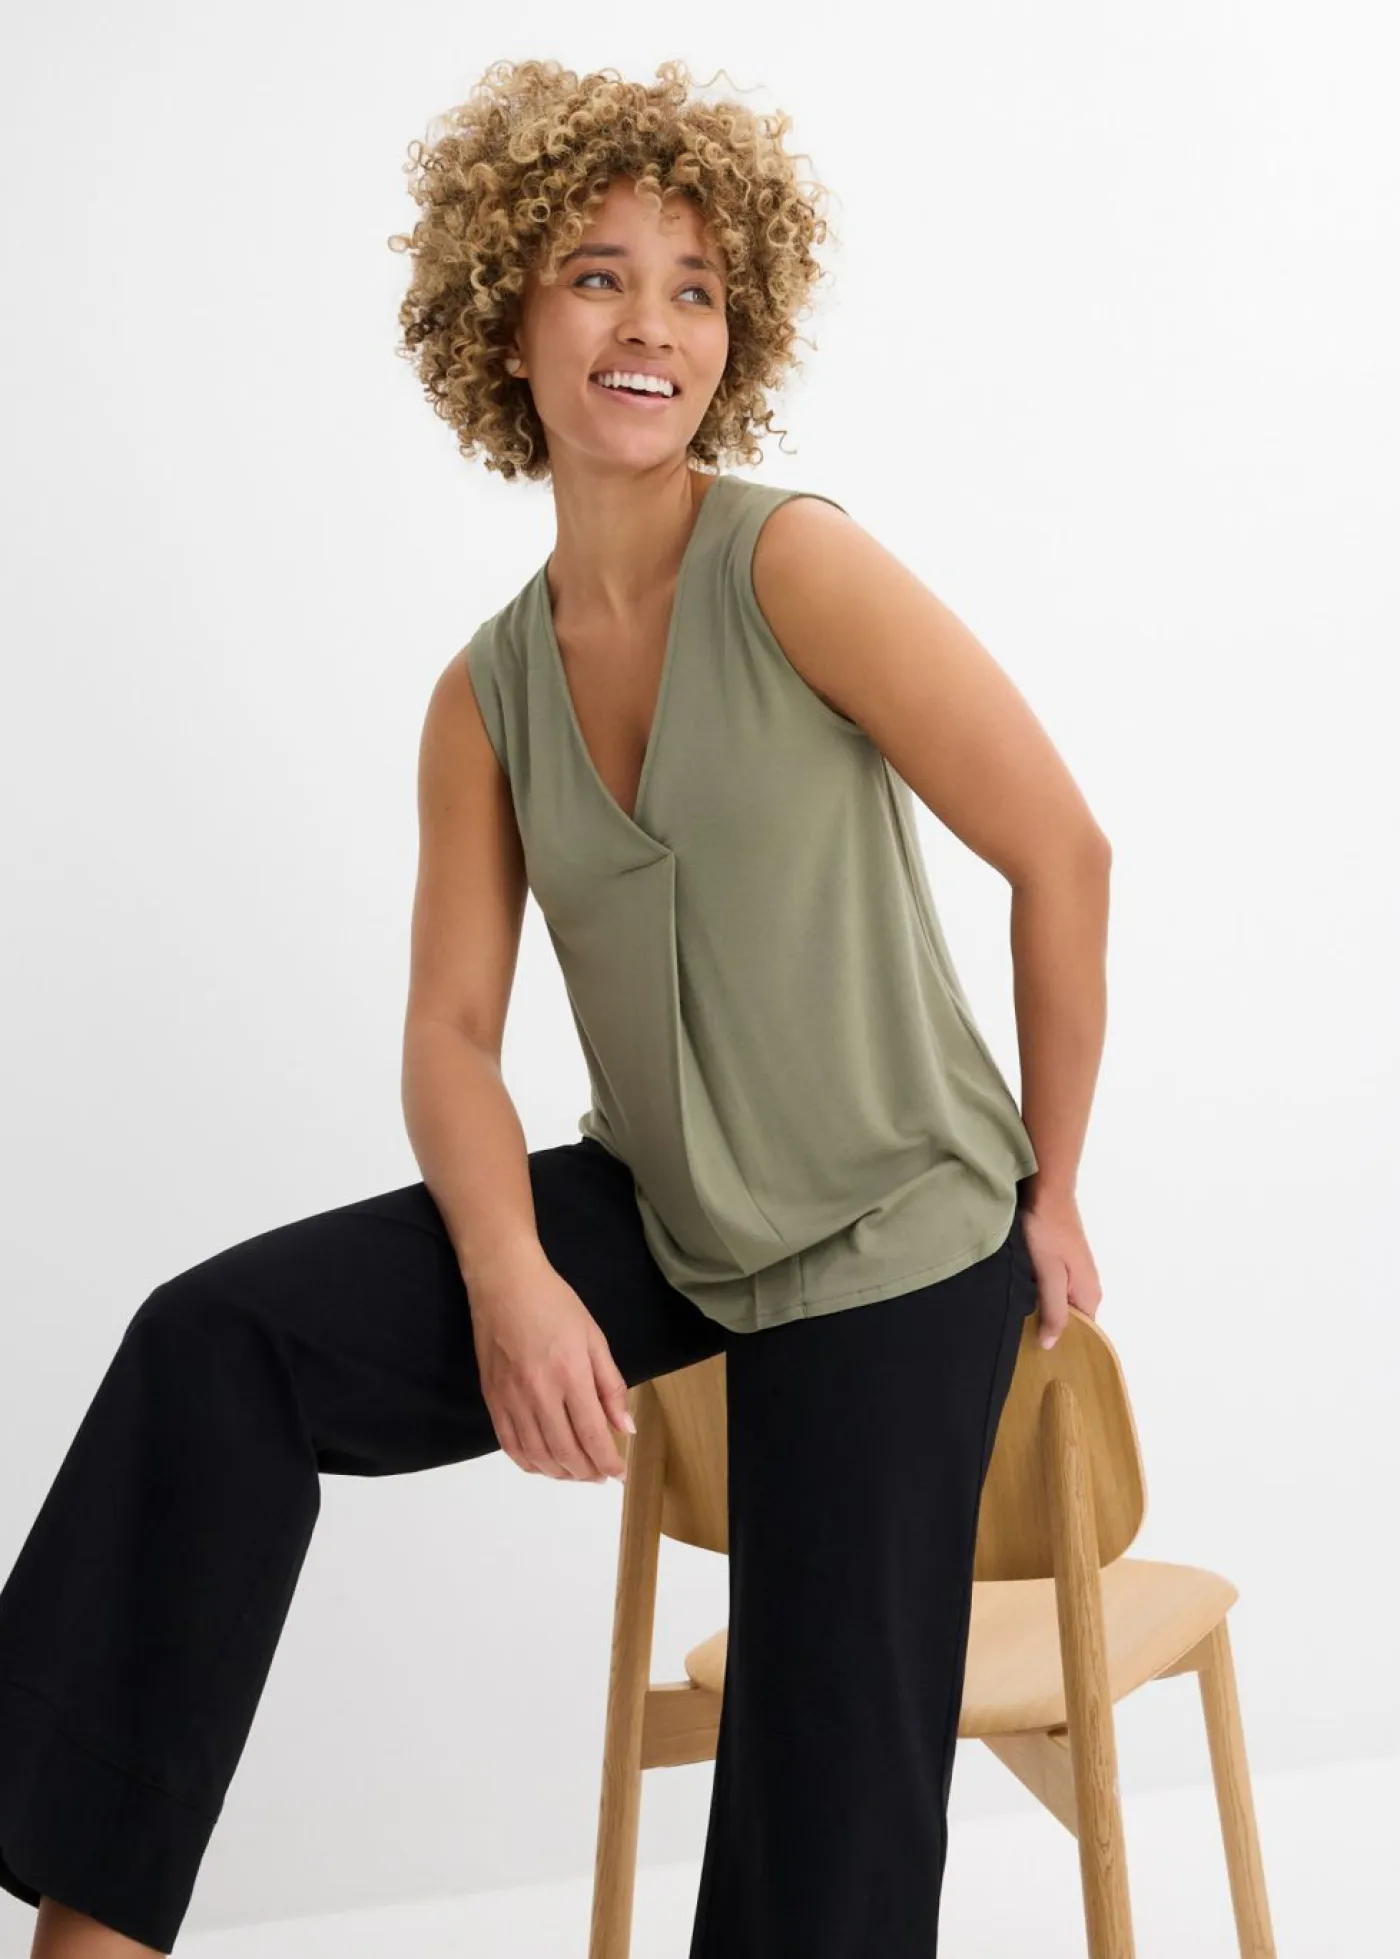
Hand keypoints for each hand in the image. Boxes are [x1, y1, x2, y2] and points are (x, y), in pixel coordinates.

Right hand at [468, 1259, 634, 1483]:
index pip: (592, 1434)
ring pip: (538, 1454)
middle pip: (565, 1451)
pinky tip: (544, 1465)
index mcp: (570, 1375)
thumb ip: (611, 1386)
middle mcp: (539, 1393)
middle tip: (600, 1475)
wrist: (504, 1284)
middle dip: (587, 1472)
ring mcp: (511, 1399)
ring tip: (577, 1473)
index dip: (608, 1461)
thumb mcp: (594, 1338)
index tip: (619, 1474)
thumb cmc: (555, 1304)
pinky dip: (529, 1463)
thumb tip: (626, 1428)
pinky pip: (510, 1444)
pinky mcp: (492, 1399)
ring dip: (560, 1472)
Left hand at [1020, 1189, 1101, 1350]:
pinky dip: (1038, 1292)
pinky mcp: (1063, 1262)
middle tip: (1019, 1335)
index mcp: (1090, 1294)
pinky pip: (1053, 1287)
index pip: (1080, 1333)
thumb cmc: (1047, 1232)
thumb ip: (1053, 1310)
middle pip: (1069, 1319)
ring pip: (1059, 1302)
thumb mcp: (1049, 1274)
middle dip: (1047, 1326)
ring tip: (1015, 1316)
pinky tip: (1020, 1292)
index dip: (1060, 1343)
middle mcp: (1088, 1287)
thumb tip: (1050, 1345)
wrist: (1047, 1192)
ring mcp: (1076, 1273)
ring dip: (1040, 1308)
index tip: (1034, 1351)